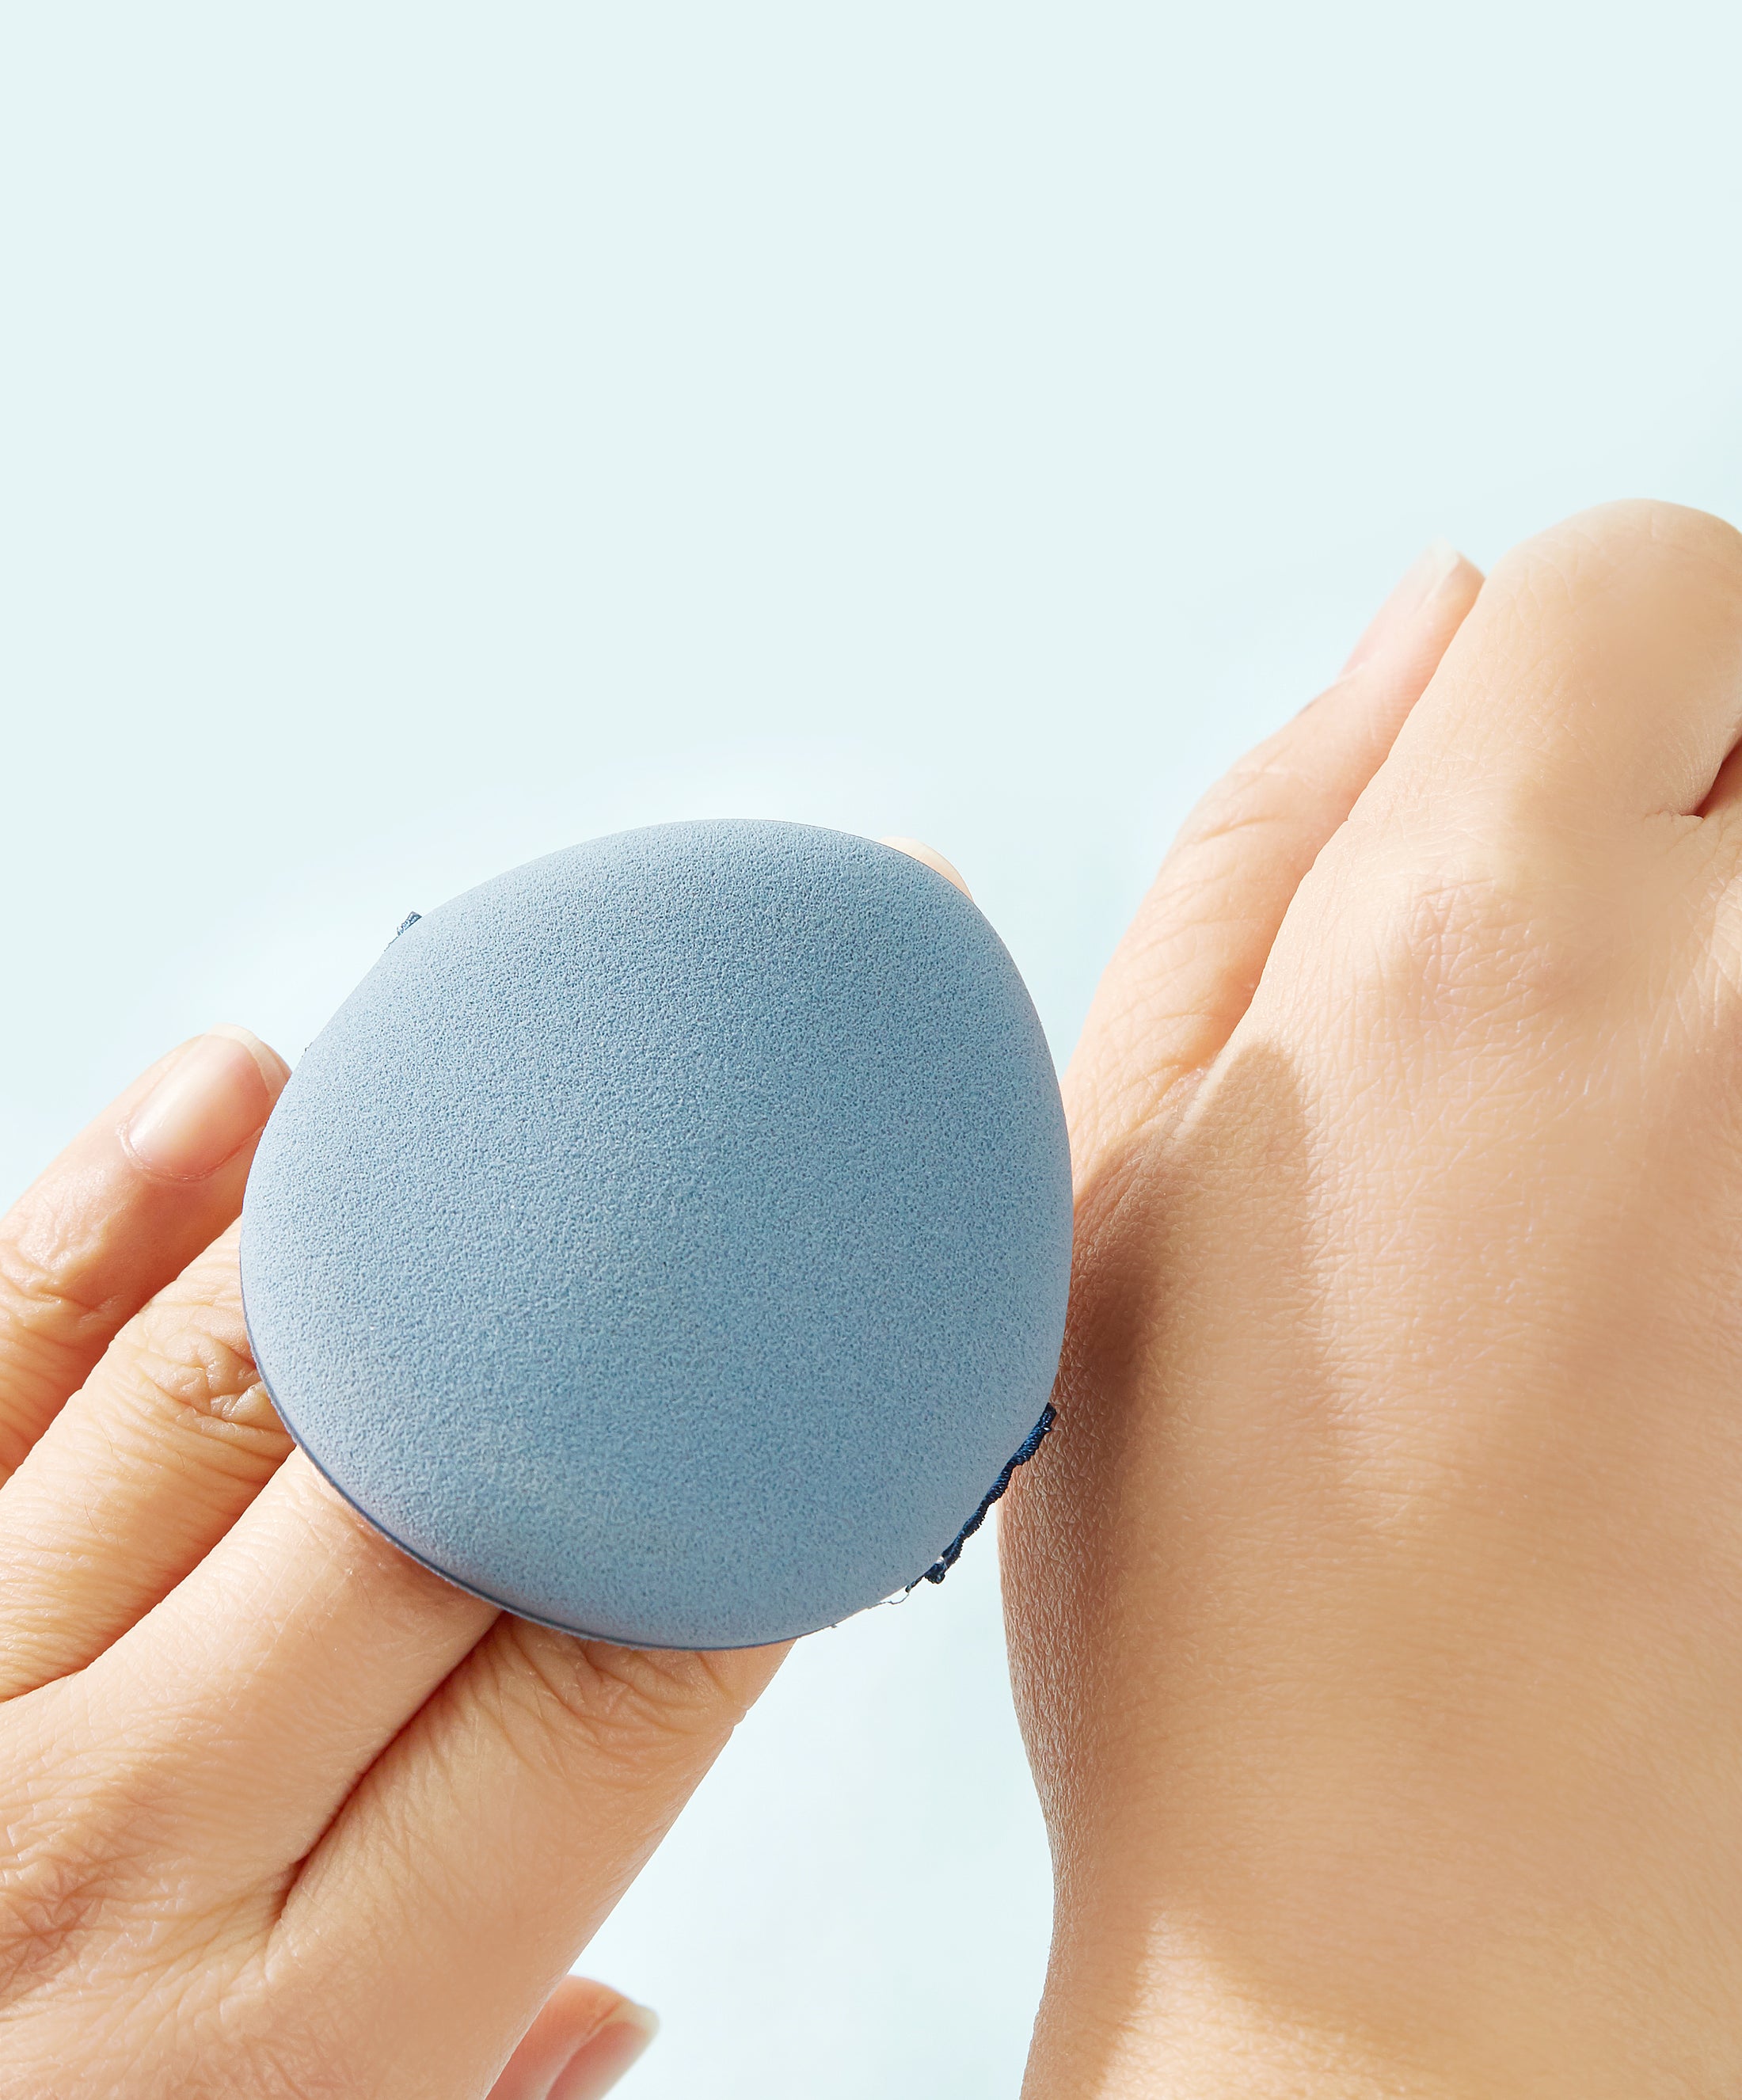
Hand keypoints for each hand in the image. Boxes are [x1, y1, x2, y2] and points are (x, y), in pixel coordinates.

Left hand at [0, 1029, 781, 2097]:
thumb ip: (484, 2090)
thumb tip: (614, 1994)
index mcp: (307, 2040)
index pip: (601, 1693)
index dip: (729, 1516)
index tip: (810, 1398)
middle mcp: (120, 1852)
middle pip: (426, 1500)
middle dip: (581, 1337)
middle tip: (699, 1197)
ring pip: (210, 1386)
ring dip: (365, 1215)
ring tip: (484, 1084)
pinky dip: (105, 1213)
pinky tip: (225, 1096)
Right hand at [1003, 503, 1741, 2095]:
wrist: (1434, 1946)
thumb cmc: (1212, 1575)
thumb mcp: (1114, 1159)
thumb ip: (1266, 829)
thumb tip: (1431, 613)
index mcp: (1468, 941)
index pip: (1640, 572)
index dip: (1566, 663)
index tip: (1516, 794)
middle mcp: (1737, 1015)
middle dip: (1699, 768)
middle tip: (1584, 961)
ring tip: (1642, 1117)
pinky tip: (1685, 1249)